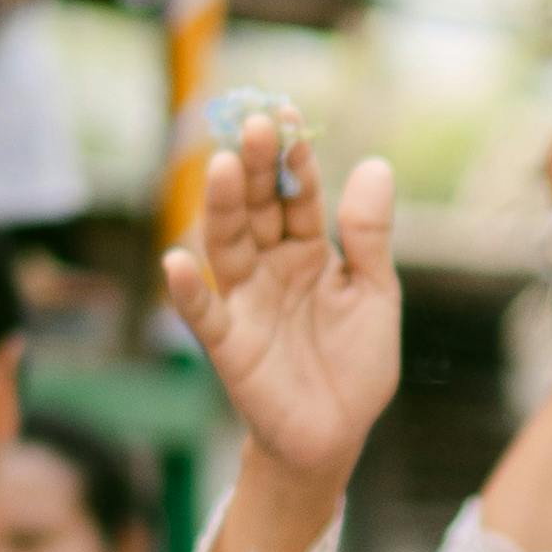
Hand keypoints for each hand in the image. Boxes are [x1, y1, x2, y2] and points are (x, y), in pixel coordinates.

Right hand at [163, 116, 408, 551]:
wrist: (337, 435)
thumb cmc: (355, 364)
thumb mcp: (375, 295)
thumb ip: (369, 238)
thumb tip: (376, 166)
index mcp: (308, 249)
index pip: (298, 194)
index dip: (295, 158)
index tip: (291, 117)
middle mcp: (270, 265)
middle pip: (258, 208)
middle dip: (257, 167)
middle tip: (255, 124)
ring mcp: (245, 300)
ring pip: (227, 244)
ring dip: (223, 207)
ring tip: (226, 167)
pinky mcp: (228, 343)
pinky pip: (202, 313)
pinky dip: (186, 290)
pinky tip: (175, 262)